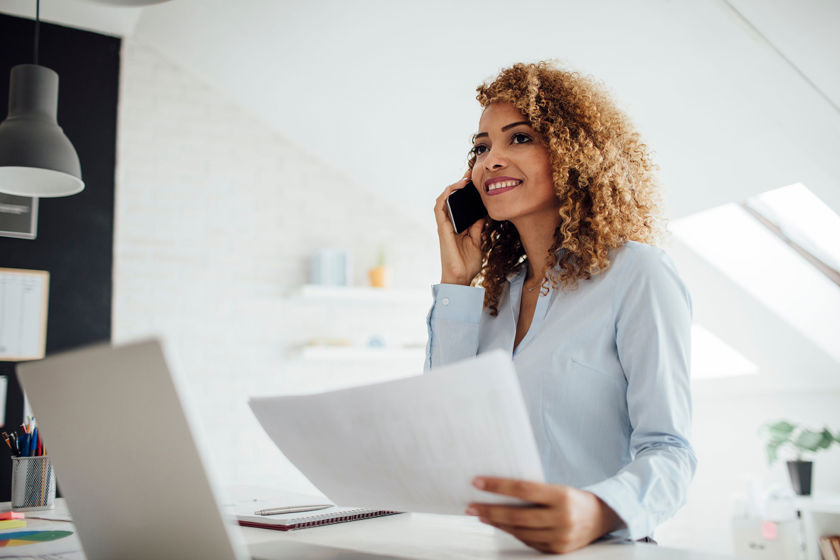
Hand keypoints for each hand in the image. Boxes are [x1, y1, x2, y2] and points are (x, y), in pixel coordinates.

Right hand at [434, 172, 485, 285]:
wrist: (461, 278)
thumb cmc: (468, 263)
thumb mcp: (477, 241)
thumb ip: (477, 226)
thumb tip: (483, 212)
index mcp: (458, 226)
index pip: (460, 204)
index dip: (465, 192)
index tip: (475, 180)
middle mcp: (449, 224)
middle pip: (451, 199)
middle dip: (459, 185)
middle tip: (470, 173)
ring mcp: (444, 226)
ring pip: (443, 201)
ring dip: (451, 188)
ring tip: (463, 179)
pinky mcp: (442, 229)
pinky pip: (439, 209)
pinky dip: (444, 197)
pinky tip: (453, 189)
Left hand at [465, 477, 622, 554]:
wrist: (601, 518)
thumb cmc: (573, 498)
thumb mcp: (557, 488)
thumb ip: (533, 490)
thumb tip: (499, 488)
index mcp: (562, 496)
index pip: (522, 489)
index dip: (497, 485)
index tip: (477, 482)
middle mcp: (562, 518)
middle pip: (517, 515)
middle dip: (490, 510)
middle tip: (470, 505)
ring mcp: (560, 537)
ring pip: (519, 531)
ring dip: (496, 523)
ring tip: (480, 514)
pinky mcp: (557, 550)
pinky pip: (527, 541)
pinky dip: (511, 533)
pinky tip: (500, 525)